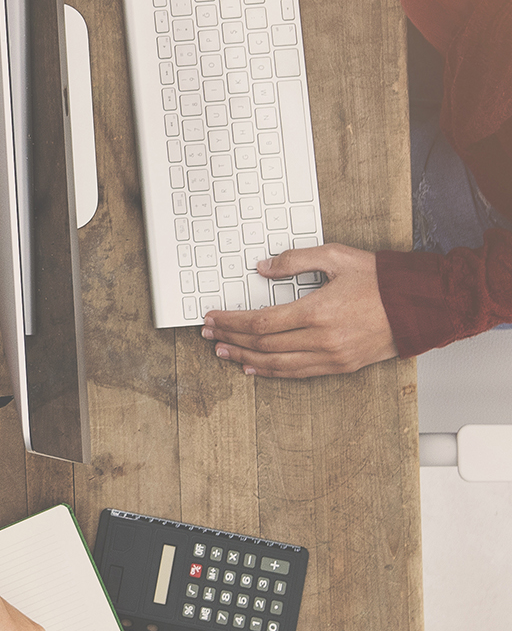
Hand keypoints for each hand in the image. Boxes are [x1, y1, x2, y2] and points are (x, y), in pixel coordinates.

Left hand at [199, 243, 396, 377]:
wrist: (421, 305)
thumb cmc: (382, 280)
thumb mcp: (338, 257)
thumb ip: (296, 260)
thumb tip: (263, 268)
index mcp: (318, 311)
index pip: (260, 322)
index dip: (231, 321)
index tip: (213, 317)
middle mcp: (322, 338)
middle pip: (263, 344)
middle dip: (231, 338)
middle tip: (209, 334)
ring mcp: (332, 356)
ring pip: (276, 364)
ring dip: (244, 358)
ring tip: (222, 351)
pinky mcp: (341, 366)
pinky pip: (297, 373)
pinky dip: (271, 372)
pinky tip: (254, 367)